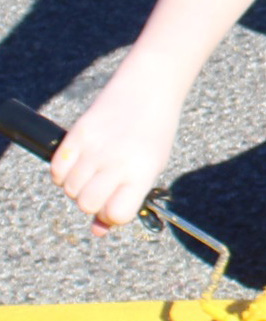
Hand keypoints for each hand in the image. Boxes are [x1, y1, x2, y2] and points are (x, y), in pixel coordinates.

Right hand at [50, 69, 182, 235]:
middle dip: (92, 202)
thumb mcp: (151, 166)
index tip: (117, 206)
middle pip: (87, 204)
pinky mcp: (78, 133)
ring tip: (93, 171)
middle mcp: (118, 161)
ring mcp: (96, 147)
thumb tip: (99, 231)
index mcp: (142, 171)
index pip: (117, 213)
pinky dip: (63, 173)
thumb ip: (128, 198)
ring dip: (77, 186)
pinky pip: (57, 169)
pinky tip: (78, 163)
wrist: (148, 88)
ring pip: (69, 189)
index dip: (114, 216)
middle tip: (103, 187)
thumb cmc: (153, 132)